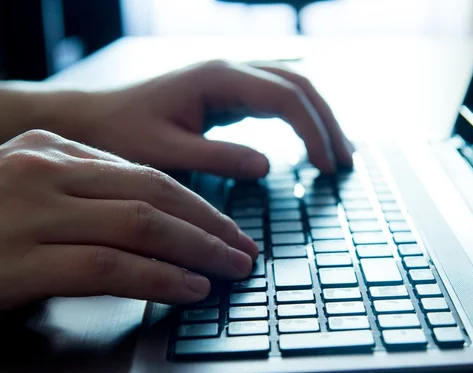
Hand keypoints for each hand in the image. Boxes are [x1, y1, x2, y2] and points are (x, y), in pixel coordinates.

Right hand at [0, 130, 257, 310]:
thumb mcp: (30, 194)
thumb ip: (85, 195)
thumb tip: (154, 219)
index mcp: (51, 152)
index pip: (147, 176)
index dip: (198, 206)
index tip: (228, 228)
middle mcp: (44, 172)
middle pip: (155, 195)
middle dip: (210, 225)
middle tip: (244, 248)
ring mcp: (30, 213)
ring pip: (142, 225)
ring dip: (198, 250)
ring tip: (230, 269)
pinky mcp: (19, 260)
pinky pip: (110, 267)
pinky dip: (159, 278)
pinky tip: (189, 288)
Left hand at [61, 60, 353, 177]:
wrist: (94, 117)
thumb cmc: (122, 132)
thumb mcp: (166, 151)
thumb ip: (217, 156)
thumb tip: (268, 165)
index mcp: (219, 79)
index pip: (285, 98)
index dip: (313, 132)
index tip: (327, 167)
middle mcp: (231, 70)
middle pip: (300, 86)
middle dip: (327, 123)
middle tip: (344, 163)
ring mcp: (232, 79)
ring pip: (294, 88)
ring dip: (320, 118)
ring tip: (340, 153)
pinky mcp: (229, 94)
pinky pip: (278, 98)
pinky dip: (302, 118)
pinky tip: (312, 139)